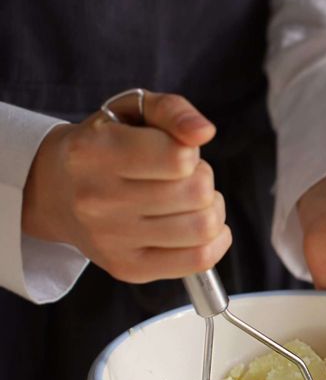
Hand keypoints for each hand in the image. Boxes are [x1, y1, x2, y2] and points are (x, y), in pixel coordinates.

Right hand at [22, 92, 231, 282]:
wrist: (55, 192)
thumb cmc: (104, 147)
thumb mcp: (130, 111)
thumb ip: (172, 111)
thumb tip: (203, 131)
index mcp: (94, 153)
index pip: (179, 158)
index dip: (190, 153)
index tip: (175, 152)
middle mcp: (98, 200)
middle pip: (197, 192)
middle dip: (202, 179)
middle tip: (182, 178)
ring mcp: (112, 240)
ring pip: (203, 226)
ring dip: (211, 210)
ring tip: (190, 201)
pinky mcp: (129, 268)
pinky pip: (199, 260)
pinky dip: (215, 241)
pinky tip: (198, 225)